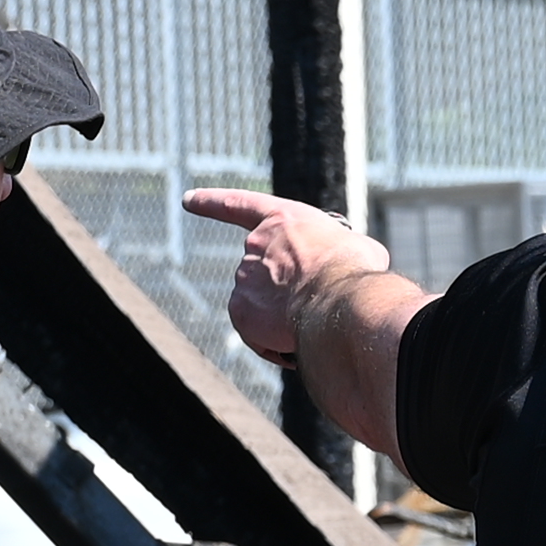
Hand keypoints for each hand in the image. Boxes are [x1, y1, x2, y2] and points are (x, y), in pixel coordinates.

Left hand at [185, 185, 384, 364]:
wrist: (339, 298)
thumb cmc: (355, 270)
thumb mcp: (357, 247)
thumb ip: (336, 254)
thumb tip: (340, 273)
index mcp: (282, 219)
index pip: (240, 205)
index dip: (212, 203)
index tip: (188, 201)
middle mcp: (255, 244)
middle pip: (266, 274)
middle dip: (287, 292)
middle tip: (317, 304)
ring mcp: (244, 278)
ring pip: (266, 307)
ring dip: (286, 319)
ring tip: (315, 325)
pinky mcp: (240, 311)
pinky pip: (258, 334)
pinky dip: (275, 343)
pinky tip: (297, 345)